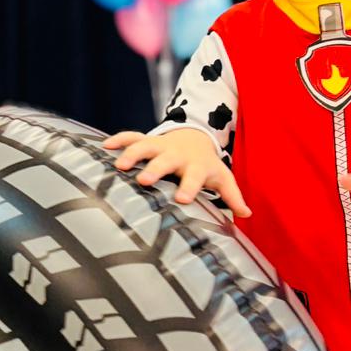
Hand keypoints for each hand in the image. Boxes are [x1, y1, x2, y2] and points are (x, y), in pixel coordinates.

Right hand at [104, 128, 250, 215]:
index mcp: (195, 166)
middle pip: (166, 161)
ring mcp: (160, 146)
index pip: (194, 177)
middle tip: (144, 181)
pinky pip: (131, 136)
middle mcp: (176, 155)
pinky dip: (118, 140)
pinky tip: (104, 147)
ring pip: (145, 146)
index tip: (182, 200)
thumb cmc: (207, 165)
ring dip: (132, 153)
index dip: (189, 187)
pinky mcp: (147, 140)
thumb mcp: (222, 178)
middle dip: (155, 169)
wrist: (196, 136)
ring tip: (118, 166)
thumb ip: (233, 197)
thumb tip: (246, 214)